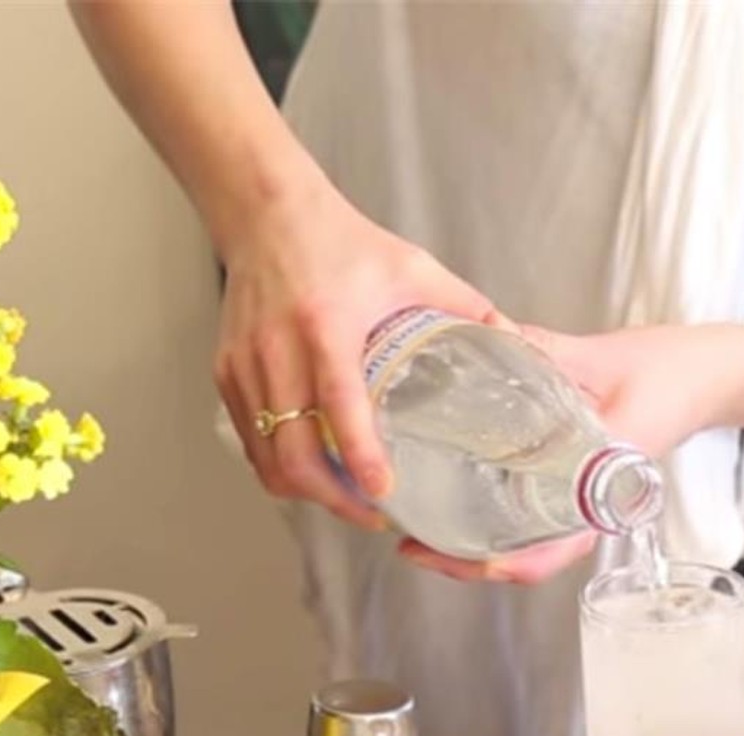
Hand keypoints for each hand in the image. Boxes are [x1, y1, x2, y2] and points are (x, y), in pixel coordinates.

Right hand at [214, 178, 500, 525]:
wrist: (267, 213)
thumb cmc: (343, 242)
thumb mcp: (412, 268)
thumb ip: (466, 307)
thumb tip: (516, 342)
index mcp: (326, 326)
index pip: (339, 404)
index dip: (360, 455)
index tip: (383, 491)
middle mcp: (278, 351)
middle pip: (293, 453)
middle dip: (333, 499)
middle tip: (372, 515)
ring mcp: (246, 366)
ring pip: (267, 457)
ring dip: (306, 490)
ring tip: (346, 500)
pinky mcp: (227, 372)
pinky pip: (250, 439)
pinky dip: (279, 466)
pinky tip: (314, 471)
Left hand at [399, 322, 743, 583]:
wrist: (715, 374)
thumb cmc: (672, 372)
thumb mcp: (603, 359)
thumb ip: (544, 352)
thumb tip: (488, 335)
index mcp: (605, 484)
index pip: (553, 550)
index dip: (499, 565)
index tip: (447, 557)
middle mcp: (595, 502)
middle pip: (530, 559)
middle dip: (467, 562)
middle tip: (410, 544)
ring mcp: (590, 496)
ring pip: (531, 544)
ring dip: (478, 546)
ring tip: (422, 531)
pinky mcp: (585, 479)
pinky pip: (539, 515)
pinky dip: (499, 518)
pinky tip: (462, 498)